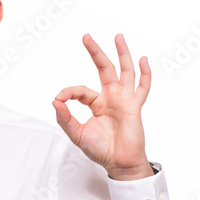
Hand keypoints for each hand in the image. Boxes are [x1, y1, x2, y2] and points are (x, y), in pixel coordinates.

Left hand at [53, 33, 154, 180]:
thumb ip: (65, 118)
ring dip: (122, 54)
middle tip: (86, 37)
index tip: (59, 98)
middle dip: (95, 52)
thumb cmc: (100, 150)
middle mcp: (110, 98)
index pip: (81, 90)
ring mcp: (124, 100)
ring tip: (117, 36)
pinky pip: (142, 88)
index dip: (69, 91)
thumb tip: (54, 101)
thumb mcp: (77, 134)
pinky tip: (143, 60)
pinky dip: (145, 74)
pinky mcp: (134, 107)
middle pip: (103, 69)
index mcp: (96, 103)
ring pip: (124, 71)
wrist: (119, 163)